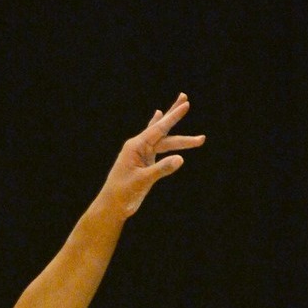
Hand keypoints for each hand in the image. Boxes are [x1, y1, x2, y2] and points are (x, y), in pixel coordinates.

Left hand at [100, 94, 204, 218]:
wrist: (112, 207)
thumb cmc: (122, 193)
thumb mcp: (142, 181)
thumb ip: (161, 169)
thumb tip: (180, 159)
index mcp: (135, 147)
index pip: (158, 129)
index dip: (173, 117)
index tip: (186, 105)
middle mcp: (138, 147)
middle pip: (162, 130)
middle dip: (175, 117)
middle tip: (186, 100)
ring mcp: (142, 154)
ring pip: (164, 141)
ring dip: (180, 139)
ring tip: (196, 130)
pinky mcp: (145, 162)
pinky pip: (158, 146)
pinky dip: (162, 136)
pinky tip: (158, 118)